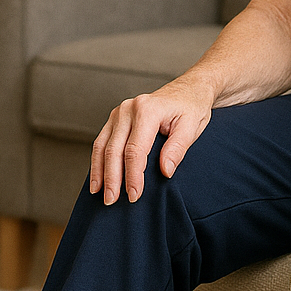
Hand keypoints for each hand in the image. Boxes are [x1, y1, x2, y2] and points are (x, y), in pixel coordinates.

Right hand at [90, 81, 213, 203]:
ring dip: (99, 172)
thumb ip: (177, 148)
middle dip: (112, 178)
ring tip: (99, 194)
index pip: (135, 150)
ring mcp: (119, 112)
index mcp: (147, 110)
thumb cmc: (191, 108)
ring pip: (102, 146)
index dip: (132, 175)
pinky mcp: (116, 118)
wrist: (188, 89)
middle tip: (112, 201)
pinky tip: (98, 177)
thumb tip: (165, 171)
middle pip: (114, 149)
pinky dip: (98, 161)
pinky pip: (102, 141)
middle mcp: (128, 109)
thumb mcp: (192, 127)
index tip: (134, 196)